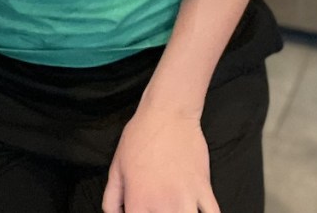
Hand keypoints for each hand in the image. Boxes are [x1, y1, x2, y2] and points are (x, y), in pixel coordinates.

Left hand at [101, 102, 219, 212]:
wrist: (168, 114)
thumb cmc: (140, 136)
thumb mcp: (116, 166)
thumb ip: (112, 197)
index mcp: (139, 202)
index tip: (140, 210)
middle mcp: (163, 206)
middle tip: (157, 206)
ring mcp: (186, 199)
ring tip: (177, 209)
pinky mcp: (204, 189)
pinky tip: (198, 211)